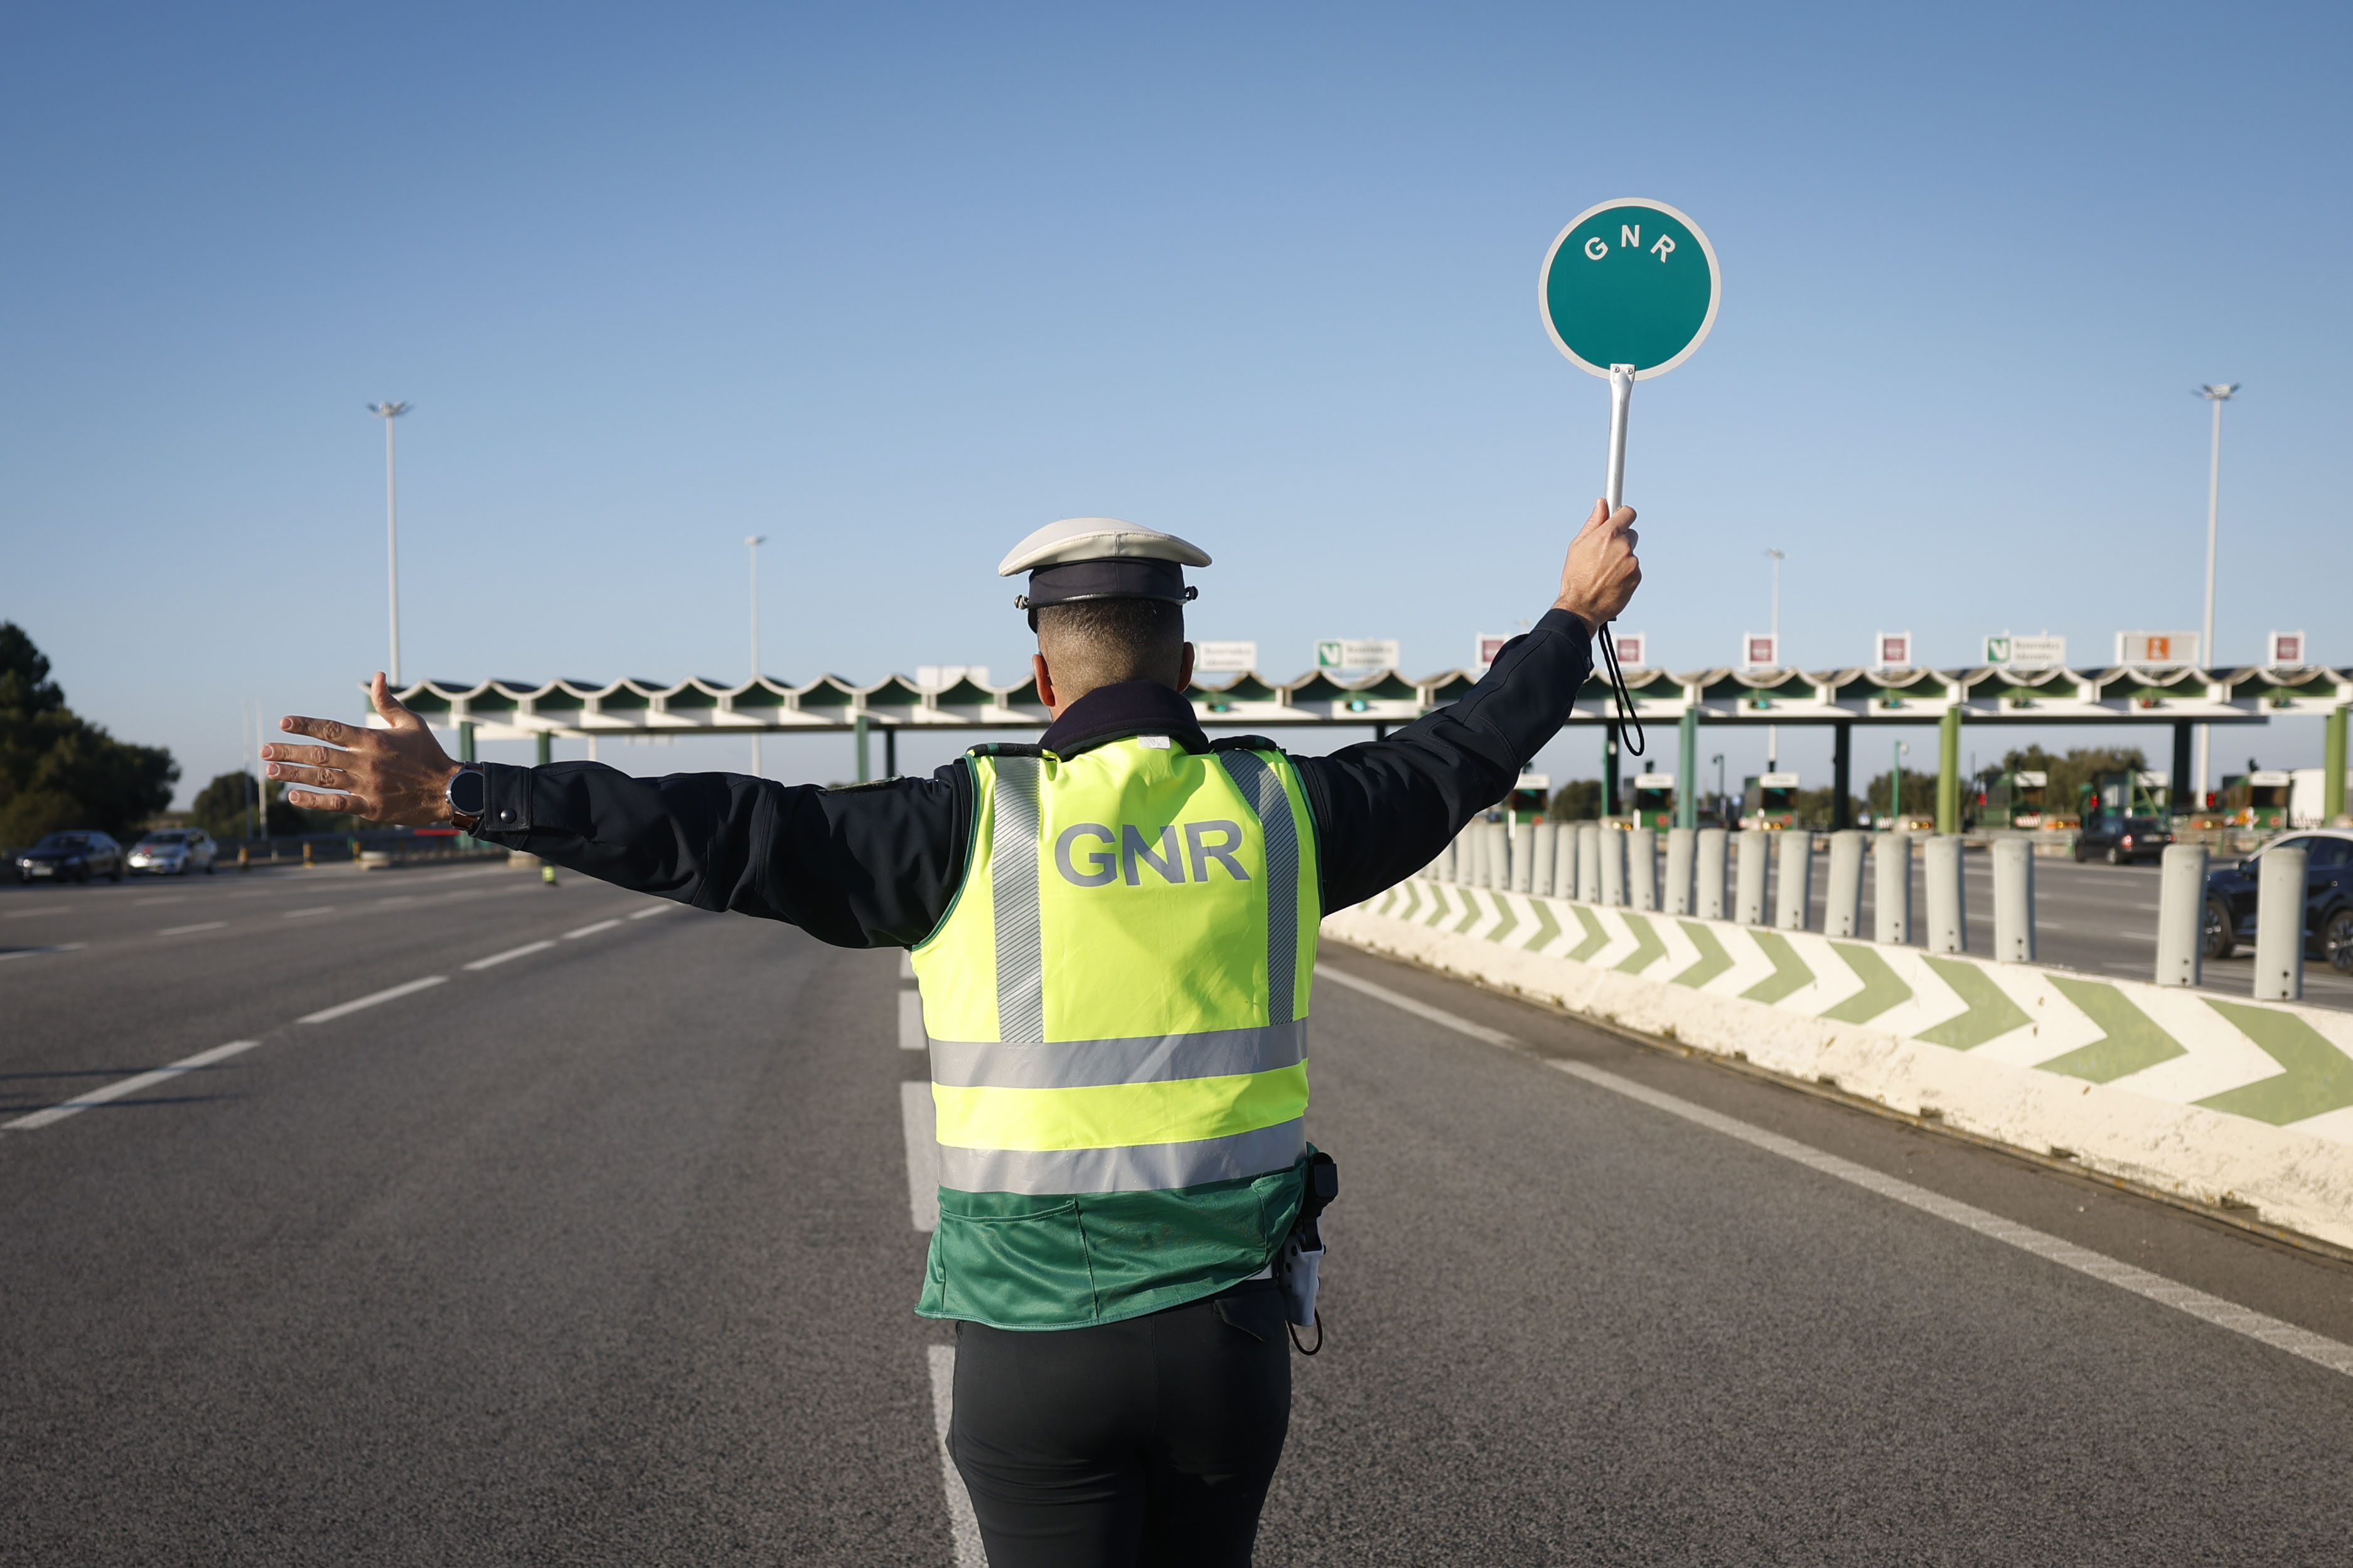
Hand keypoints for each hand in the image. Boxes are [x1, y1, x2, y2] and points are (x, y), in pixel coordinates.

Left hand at [262, 673, 459, 824]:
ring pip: (321, 778)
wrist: (449, 790)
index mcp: (373, 739)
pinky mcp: (370, 807)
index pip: (331, 729)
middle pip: (318, 754)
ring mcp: (366, 785)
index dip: (305, 725)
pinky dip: (313, 801)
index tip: (283, 723)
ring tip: (270, 770)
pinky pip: (336, 803)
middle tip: (265, 749)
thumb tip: (376, 676)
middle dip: (288, 751)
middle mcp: (365, 761)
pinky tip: (293, 797)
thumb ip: (388, 702)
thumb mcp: (411, 723)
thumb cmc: (429, 754)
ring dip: (293, 774)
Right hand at [1554, 498, 1640, 630]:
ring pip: (1631, 553)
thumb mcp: (1578, 545)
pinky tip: (1611, 581)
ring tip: (1604, 572)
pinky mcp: (1637, 576)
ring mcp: (1632, 562)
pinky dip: (1625, 573)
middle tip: (1604, 554)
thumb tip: (1602, 503)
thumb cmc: (1576, 576)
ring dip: (1622, 559)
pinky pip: (1633, 569)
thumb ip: (1594, 522)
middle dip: (1620, 540)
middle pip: (1630, 534)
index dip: (1623, 515)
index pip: (1627, 513)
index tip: (1619, 518)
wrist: (1582, 606)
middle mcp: (1623, 546)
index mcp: (1608, 535)